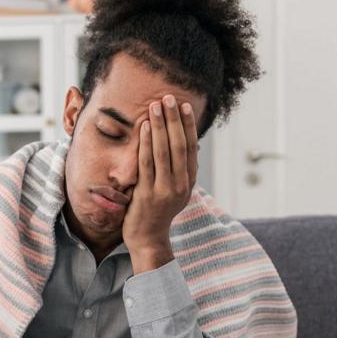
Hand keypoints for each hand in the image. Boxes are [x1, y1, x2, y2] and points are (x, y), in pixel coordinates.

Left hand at [122, 94, 198, 272]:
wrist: (149, 240)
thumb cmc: (158, 212)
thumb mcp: (175, 190)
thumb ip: (178, 170)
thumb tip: (188, 146)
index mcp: (189, 181)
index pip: (190, 148)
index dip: (188, 126)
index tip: (184, 106)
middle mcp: (180, 184)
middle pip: (179, 145)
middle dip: (174, 120)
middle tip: (170, 97)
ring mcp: (164, 189)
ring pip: (164, 151)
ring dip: (161, 126)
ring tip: (156, 105)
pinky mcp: (148, 193)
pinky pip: (147, 163)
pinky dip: (147, 142)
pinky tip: (145, 126)